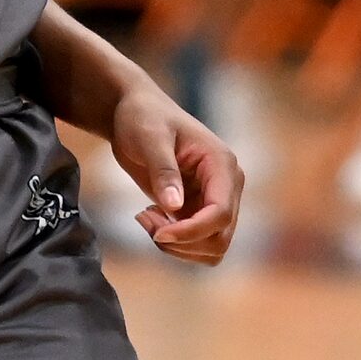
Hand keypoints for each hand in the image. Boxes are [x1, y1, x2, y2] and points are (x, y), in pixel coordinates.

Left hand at [109, 82, 243, 266]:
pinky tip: (151, 218)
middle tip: (145, 220)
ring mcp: (215, 199)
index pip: (221, 213)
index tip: (157, 233)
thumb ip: (163, 170)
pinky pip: (196, 242)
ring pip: (211, 247)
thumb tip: (174, 206)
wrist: (133, 112)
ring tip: (146, 219)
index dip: (192, 231)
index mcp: (222, 164)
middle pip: (220, 238)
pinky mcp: (199, 209)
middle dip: (182, 241)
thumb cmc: (142, 117)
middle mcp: (227, 185)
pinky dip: (174, 242)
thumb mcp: (149, 138)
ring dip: (178, 246)